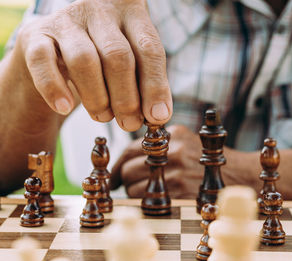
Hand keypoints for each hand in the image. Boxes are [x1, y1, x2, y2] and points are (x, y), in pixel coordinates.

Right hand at [13, 0, 171, 130]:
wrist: (58, 48)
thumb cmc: (104, 59)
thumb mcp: (131, 63)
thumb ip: (145, 83)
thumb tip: (158, 115)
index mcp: (131, 13)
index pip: (149, 49)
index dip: (155, 86)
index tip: (157, 116)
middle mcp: (100, 11)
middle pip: (117, 56)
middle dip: (126, 98)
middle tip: (129, 123)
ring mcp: (67, 20)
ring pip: (84, 60)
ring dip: (97, 98)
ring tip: (104, 117)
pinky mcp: (37, 35)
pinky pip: (43, 62)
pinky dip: (54, 88)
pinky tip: (65, 107)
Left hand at [110, 125, 260, 198]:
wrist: (238, 174)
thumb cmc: (207, 158)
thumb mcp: (186, 138)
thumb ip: (160, 141)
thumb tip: (127, 155)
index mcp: (171, 136)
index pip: (130, 149)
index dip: (118, 164)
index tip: (114, 175)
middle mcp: (172, 152)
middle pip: (129, 170)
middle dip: (125, 180)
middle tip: (127, 185)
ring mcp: (176, 173)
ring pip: (135, 188)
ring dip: (136, 193)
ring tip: (151, 191)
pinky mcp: (180, 192)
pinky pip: (149, 201)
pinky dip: (148, 202)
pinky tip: (158, 198)